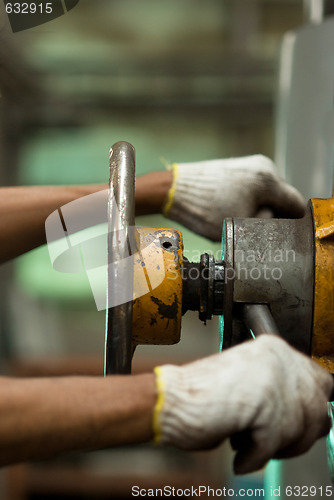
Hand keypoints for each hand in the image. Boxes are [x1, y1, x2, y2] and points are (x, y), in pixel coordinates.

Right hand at [153, 335, 332, 473]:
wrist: (171, 399)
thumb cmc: (203, 395)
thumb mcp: (251, 383)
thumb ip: (282, 391)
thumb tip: (311, 415)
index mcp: (275, 349)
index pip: (322, 381)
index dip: (310, 409)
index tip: (298, 423)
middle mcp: (278, 358)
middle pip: (318, 410)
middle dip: (297, 434)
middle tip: (271, 440)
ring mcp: (272, 379)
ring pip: (301, 430)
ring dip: (276, 447)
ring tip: (249, 442)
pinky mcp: (263, 403)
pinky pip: (274, 445)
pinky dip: (254, 457)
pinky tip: (238, 449)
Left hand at [163, 155, 305, 240]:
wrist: (173, 191)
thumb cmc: (203, 209)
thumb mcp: (241, 226)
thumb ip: (267, 226)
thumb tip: (277, 223)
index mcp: (268, 180)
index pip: (296, 204)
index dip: (293, 223)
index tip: (284, 235)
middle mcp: (263, 167)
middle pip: (283, 198)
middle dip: (275, 215)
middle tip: (259, 231)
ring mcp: (250, 164)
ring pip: (268, 193)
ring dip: (262, 208)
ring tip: (242, 220)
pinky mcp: (238, 168)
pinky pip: (255, 188)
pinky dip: (251, 200)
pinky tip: (235, 210)